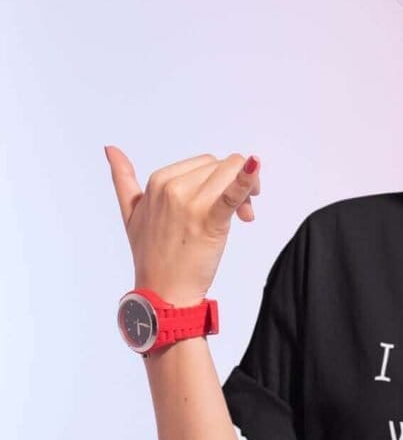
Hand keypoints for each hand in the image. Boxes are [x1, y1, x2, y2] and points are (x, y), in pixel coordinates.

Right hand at [107, 147, 260, 304]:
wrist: (163, 291)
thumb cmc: (151, 254)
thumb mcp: (131, 212)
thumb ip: (123, 179)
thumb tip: (110, 148)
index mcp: (158, 181)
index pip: (205, 163)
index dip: (221, 179)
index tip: (226, 203)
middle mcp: (172, 187)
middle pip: (221, 167)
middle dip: (235, 183)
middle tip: (242, 212)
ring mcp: (189, 204)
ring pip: (231, 174)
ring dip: (247, 190)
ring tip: (245, 215)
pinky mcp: (209, 221)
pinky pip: (230, 193)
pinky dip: (245, 179)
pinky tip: (255, 166)